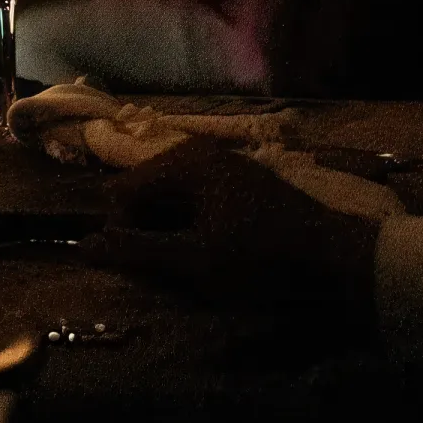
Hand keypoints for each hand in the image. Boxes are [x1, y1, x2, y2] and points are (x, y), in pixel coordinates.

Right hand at [85, 140, 377, 325]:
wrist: (340, 262)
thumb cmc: (263, 259)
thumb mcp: (194, 261)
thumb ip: (136, 251)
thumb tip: (83, 246)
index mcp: (185, 162)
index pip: (121, 193)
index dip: (122, 232)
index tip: (146, 266)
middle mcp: (199, 154)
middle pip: (143, 193)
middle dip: (146, 231)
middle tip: (171, 268)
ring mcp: (222, 168)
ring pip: (168, 202)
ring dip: (169, 234)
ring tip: (192, 265)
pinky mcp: (239, 186)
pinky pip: (194, 204)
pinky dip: (191, 229)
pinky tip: (212, 254)